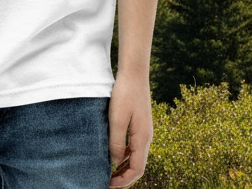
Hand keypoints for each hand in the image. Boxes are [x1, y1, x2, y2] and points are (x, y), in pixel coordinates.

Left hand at [108, 71, 152, 186]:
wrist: (134, 73)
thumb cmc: (125, 94)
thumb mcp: (117, 119)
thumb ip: (116, 143)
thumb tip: (114, 162)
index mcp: (143, 138)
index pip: (137, 170)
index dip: (124, 181)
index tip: (108, 184)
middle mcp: (146, 137)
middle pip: (137, 166)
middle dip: (123, 177)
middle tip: (106, 182)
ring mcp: (143, 130)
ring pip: (135, 156)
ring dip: (123, 166)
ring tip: (107, 171)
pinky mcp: (139, 123)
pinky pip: (132, 145)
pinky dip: (123, 154)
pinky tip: (112, 152)